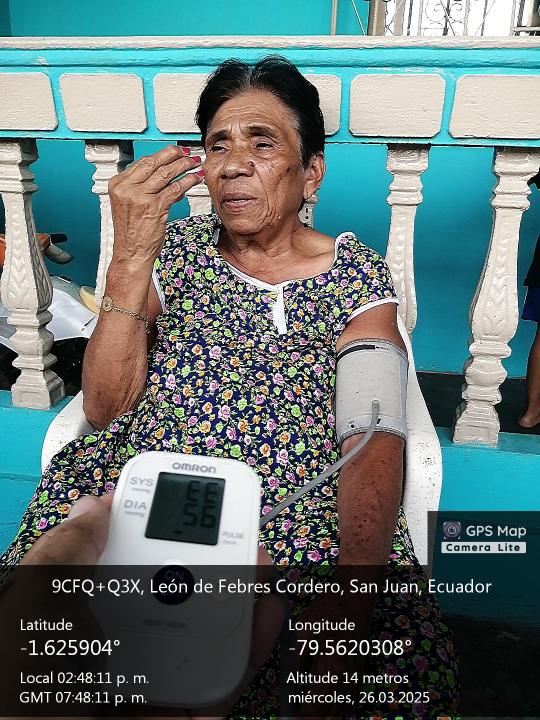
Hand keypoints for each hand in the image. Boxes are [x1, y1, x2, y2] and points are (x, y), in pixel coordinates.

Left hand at [1, 494, 284, 719]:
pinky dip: (252, 647)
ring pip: (204, 634)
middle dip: (208, 556)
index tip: (174, 501)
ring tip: (259, 559)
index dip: (148, 528)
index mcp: (76, 618)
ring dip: (239, 594)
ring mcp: (150, 683)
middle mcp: (115, 647)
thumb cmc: (16, 692)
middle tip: (233, 526)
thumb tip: (94, 504)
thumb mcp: (30, 609)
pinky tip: (266, 611)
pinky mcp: (180, 716)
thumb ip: (65, 555)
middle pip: (170, 594)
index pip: (118, 564)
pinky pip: (223, 683)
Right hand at [108, 144, 204, 266]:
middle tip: (186, 152)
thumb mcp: (130, 205)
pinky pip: (175, 188)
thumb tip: (164, 177)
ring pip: (166, 173)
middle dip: (173, 155)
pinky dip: (187, 181)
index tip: (172, 152)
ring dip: (184, 166)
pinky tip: (195, 178)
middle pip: (154, 163)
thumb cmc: (132, 234)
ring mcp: (141, 197)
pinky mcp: (155, 206)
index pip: (142, 162)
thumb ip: (143, 189)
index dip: (160, 155)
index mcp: (118, 185)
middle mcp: (127, 188)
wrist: (131, 254)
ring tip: (194, 163)